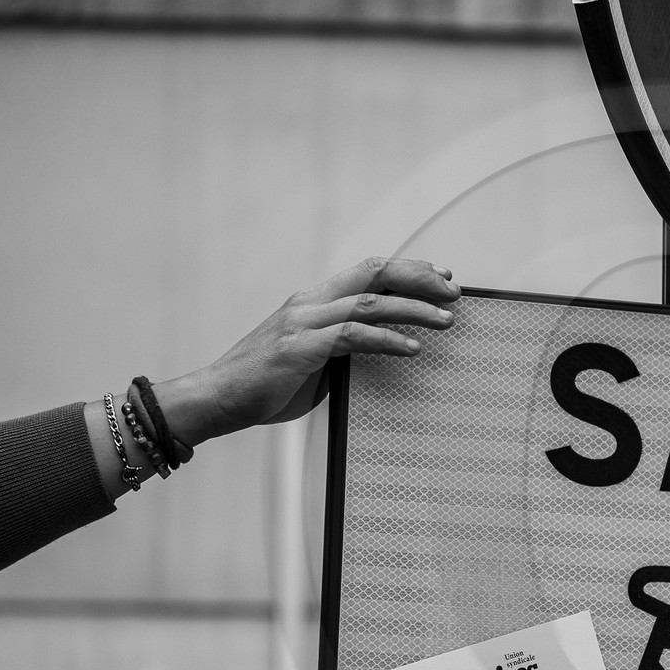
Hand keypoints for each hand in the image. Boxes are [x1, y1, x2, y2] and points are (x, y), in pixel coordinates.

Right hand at [154, 256, 459, 445]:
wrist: (216, 400)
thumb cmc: (264, 385)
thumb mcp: (312, 360)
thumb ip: (343, 348)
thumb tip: (384, 351)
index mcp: (313, 301)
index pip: (367, 271)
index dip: (406, 269)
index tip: (441, 275)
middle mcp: (309, 303)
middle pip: (374, 274)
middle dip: (419, 278)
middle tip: (454, 291)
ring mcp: (303, 323)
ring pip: (370, 303)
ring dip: (414, 309)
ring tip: (446, 320)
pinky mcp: (299, 348)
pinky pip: (353, 337)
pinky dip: (387, 340)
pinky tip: (413, 348)